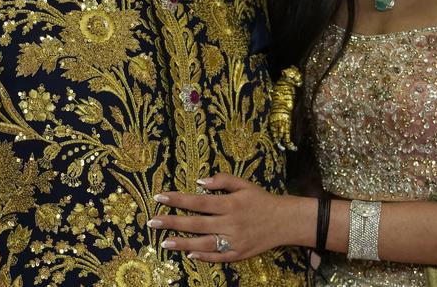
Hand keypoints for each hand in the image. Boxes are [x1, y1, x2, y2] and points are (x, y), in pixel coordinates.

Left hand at [150, 173, 304, 262]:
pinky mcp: (238, 254)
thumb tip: (200, 181)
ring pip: (203, 243)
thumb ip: (222, 180)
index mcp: (229, 203)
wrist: (284, 221)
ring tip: (163, 241)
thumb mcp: (244, 184)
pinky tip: (187, 254)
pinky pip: (217, 257)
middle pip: (196, 223)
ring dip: (182, 242)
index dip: (178, 199)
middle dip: (172, 222)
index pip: (198, 201)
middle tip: (152, 221)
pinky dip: (202, 256)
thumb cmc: (261, 200)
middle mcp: (230, 222)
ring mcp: (233, 240)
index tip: (159, 197)